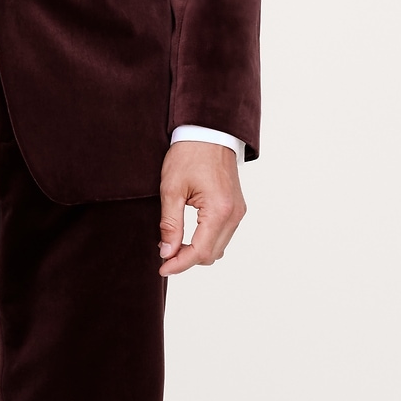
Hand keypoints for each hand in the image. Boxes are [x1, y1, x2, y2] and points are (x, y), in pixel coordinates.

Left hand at [158, 140, 245, 276]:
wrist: (208, 132)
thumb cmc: (189, 155)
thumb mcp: (171, 189)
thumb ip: (170, 224)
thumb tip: (167, 252)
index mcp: (219, 210)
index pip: (200, 251)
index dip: (179, 264)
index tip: (162, 268)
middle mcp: (234, 214)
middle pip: (211, 254)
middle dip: (187, 259)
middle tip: (164, 255)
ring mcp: (238, 212)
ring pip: (218, 248)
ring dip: (197, 251)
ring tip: (173, 245)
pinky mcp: (237, 208)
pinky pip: (223, 235)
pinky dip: (206, 241)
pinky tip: (188, 236)